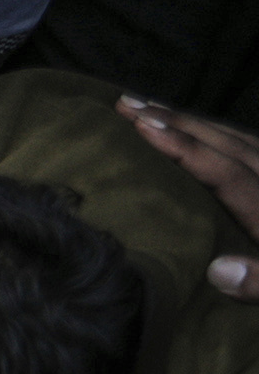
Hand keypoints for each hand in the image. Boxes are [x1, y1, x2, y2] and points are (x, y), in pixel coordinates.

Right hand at [117, 94, 258, 298]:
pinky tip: (202, 132)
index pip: (226, 172)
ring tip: (151, 109)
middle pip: (229, 144)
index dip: (185, 148)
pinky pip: (253, 147)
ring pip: (240, 140)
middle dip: (178, 121)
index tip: (142, 126)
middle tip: (128, 103)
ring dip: (194, 123)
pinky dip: (221, 135)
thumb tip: (219, 271)